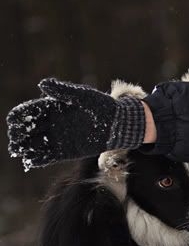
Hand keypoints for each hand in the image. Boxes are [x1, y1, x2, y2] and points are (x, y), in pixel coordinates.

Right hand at [7, 79, 145, 169]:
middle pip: (29, 129)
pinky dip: (38, 160)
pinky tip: (30, 162)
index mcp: (54, 107)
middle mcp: (52, 123)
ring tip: (17, 151)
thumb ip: (64, 91)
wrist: (119, 126)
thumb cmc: (104, 107)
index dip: (20, 115)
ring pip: (35, 144)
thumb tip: (42, 84)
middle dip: (18, 133)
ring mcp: (58, 138)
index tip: (12, 120)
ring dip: (24, 148)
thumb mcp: (84, 96)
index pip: (30, 110)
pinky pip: (47, 157)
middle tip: (13, 139)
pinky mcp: (65, 153)